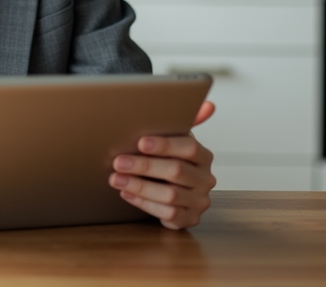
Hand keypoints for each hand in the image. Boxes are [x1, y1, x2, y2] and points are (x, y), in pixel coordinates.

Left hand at [109, 101, 216, 229]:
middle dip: (144, 166)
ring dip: (140, 187)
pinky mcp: (190, 219)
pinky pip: (168, 214)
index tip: (140, 142)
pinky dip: (145, 204)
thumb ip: (188, 121)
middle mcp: (206, 180)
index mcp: (204, 156)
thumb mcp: (176, 140)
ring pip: (170, 196)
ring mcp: (199, 201)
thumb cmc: (171, 160)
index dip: (165, 145)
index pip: (189, 148)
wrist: (174, 190)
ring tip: (117, 179)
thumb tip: (208, 105)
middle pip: (176, 172)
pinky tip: (127, 194)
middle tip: (119, 162)